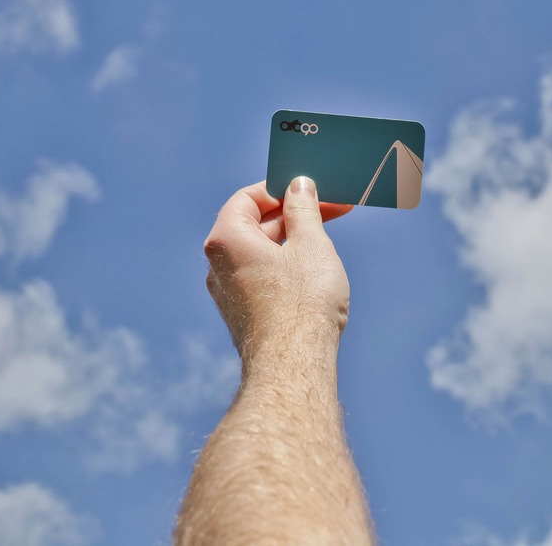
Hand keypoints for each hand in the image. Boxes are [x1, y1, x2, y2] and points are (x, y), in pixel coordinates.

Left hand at [203, 178, 352, 367]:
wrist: (293, 365)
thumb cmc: (302, 302)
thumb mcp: (310, 244)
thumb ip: (304, 209)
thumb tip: (299, 186)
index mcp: (226, 239)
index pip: (249, 197)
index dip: (283, 189)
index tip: (313, 190)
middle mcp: (217, 265)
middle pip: (255, 225)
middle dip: (294, 215)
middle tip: (334, 210)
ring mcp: (227, 293)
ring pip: (260, 253)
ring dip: (293, 242)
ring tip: (328, 241)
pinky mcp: (242, 315)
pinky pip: (262, 278)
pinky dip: (286, 267)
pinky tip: (314, 274)